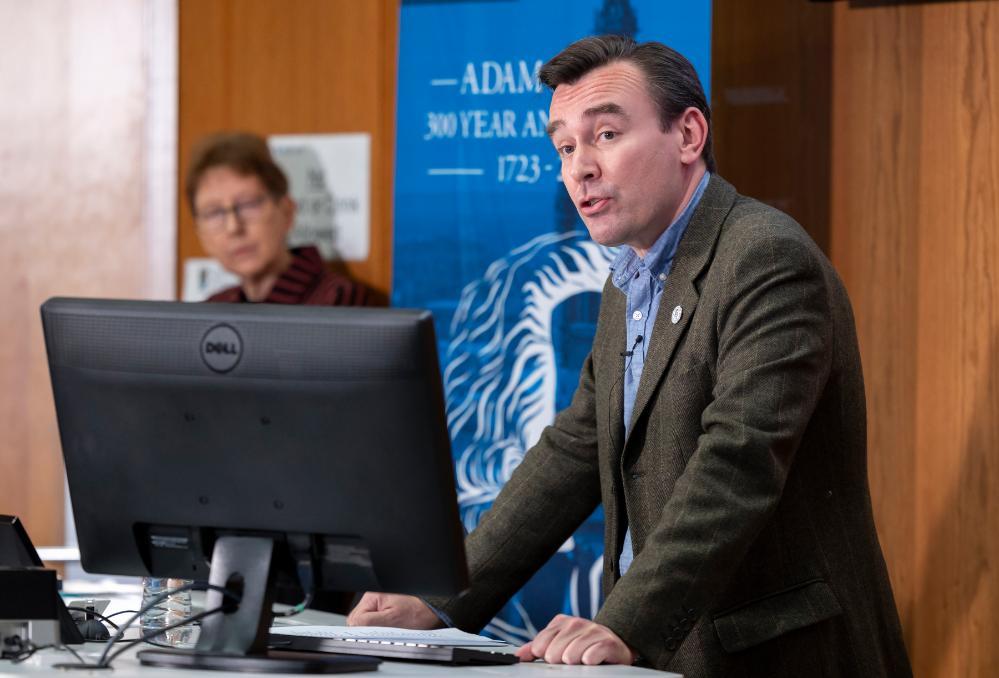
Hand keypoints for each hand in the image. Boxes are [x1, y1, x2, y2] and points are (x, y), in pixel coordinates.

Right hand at [346, 592, 442, 628]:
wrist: (432, 611)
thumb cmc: (416, 613)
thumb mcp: (392, 619)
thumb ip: (370, 622)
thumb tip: (353, 626)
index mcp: (372, 596)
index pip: (354, 618)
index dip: (361, 630)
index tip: (371, 635)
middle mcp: (373, 597)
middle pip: (358, 620)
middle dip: (367, 629)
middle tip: (383, 633)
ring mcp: (378, 603)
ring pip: (365, 622)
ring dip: (373, 629)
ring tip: (389, 629)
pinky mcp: (383, 609)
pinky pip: (374, 621)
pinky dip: (379, 627)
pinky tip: (390, 627)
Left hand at [514, 614, 635, 665]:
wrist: (616, 644)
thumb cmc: (584, 645)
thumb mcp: (559, 643)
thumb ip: (538, 648)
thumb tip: (519, 656)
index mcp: (562, 622)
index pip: (540, 642)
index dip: (543, 655)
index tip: (550, 658)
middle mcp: (577, 623)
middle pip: (554, 651)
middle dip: (558, 661)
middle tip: (568, 661)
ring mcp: (593, 631)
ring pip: (571, 655)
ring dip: (573, 662)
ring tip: (579, 661)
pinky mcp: (608, 642)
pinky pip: (591, 655)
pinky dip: (589, 660)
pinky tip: (589, 660)